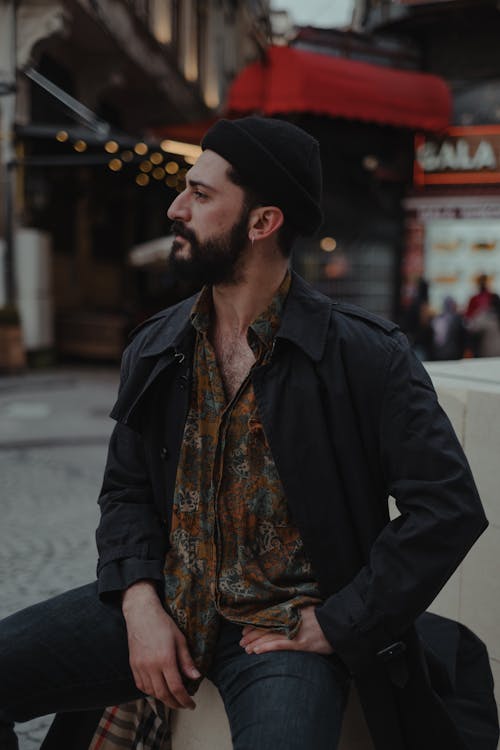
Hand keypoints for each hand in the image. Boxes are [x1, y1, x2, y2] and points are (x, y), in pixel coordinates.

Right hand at [122, 581, 199, 709]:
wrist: (141, 613)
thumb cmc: (163, 623)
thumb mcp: (180, 639)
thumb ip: (187, 660)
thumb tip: (196, 677)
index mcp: (165, 659)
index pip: (176, 688)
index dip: (185, 700)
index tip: (191, 704)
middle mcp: (151, 666)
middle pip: (163, 694)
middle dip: (175, 703)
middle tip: (183, 704)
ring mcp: (140, 667)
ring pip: (151, 692)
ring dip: (163, 698)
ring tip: (173, 698)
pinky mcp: (133, 665)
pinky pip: (141, 686)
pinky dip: (150, 692)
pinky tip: (158, 690)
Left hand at [239, 606, 332, 655]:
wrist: (339, 624)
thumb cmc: (324, 618)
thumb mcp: (307, 610)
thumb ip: (294, 613)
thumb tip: (283, 617)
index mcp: (291, 613)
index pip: (268, 619)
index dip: (256, 625)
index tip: (246, 630)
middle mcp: (290, 621)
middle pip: (266, 628)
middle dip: (252, 635)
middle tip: (241, 642)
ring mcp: (294, 632)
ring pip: (269, 637)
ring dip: (255, 643)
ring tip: (245, 649)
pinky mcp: (300, 644)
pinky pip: (279, 645)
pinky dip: (266, 647)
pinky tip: (257, 651)